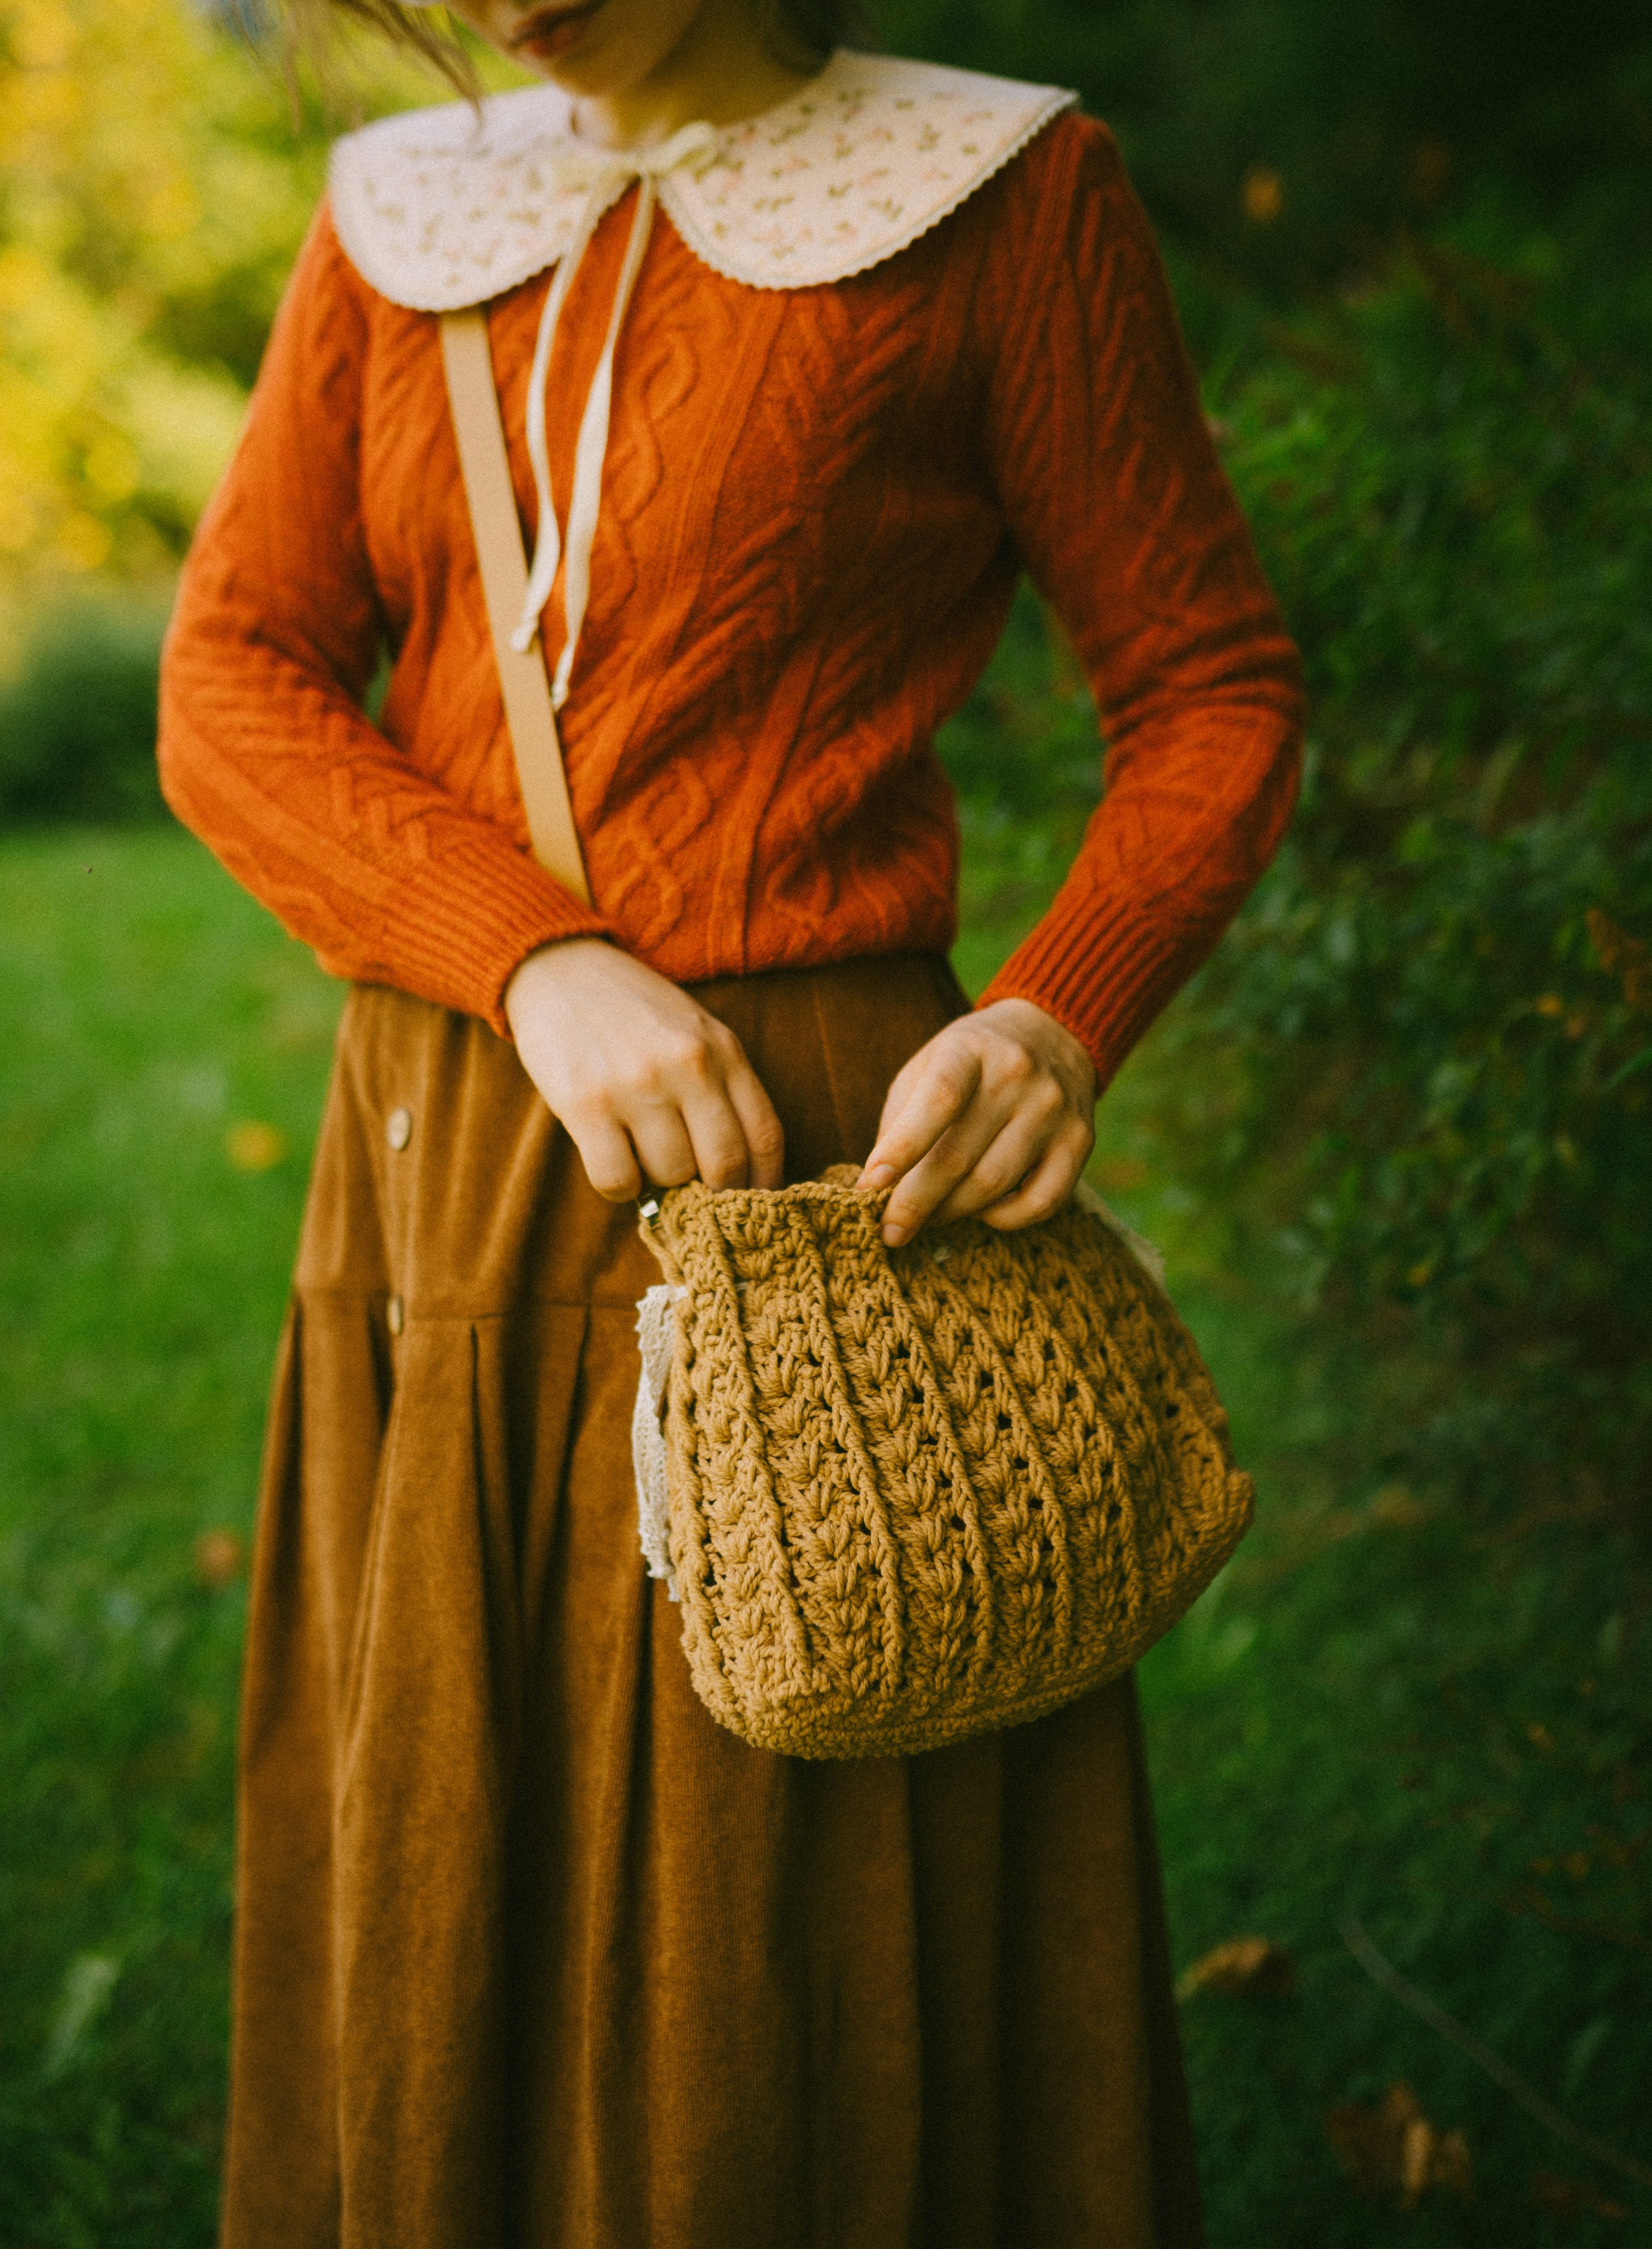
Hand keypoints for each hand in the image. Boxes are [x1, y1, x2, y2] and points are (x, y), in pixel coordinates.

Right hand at [504, 939, 784, 1200]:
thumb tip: (737, 1172)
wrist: (560, 969)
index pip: (765, 1136)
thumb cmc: (633, 1011)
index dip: (764, 1182)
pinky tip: (614, 1159)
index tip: (754, 1201)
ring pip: (671, 1176)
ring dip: (660, 1183)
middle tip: (694, 1190)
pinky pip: (618, 1180)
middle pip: (724, 1165)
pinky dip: (621, 1187)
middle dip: (713, 1192)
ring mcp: (638, 1085)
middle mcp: (688, 1066)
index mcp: (723, 1049)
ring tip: (643, 1156)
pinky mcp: (587, 1104)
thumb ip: (721, 1087)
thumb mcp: (695, 1032)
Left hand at [857, 999, 1096, 1244]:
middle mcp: (1017, 1076)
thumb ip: (901, 1120)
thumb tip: (875, 1189)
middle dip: (914, 1203)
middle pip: (959, 1156)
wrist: (1051, 1033)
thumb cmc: (970, 1062)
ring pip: (994, 1186)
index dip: (902, 1147)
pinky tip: (982, 1211)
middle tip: (890, 1230)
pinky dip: (1003, 1220)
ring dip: (952, 1213)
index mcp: (969, 1050)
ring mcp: (1054, 1110)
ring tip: (928, 1218)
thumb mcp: (927, 1067)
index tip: (870, 1185)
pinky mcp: (1080, 1141)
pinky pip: (1041, 1203)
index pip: (938, 1100)